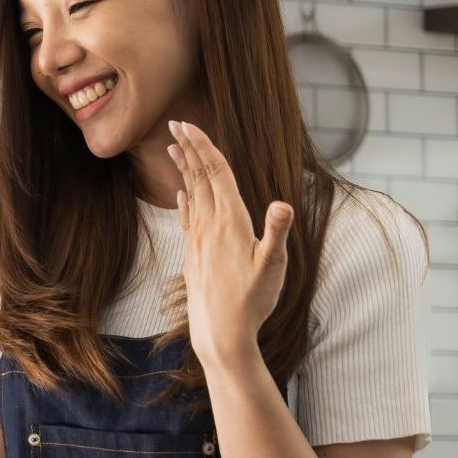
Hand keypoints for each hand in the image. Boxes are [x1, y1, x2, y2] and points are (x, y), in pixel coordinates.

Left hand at [167, 120, 293, 368]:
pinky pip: (188, 219)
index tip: (188, 124)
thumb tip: (284, 204)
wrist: (220, 334)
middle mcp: (210, 226)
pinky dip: (184, 201)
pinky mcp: (195, 255)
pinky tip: (181, 195)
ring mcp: (199, 241)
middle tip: (175, 123)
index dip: (204, 147)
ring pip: (191, 195)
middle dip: (189, 148)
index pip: (216, 175)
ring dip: (184, 169)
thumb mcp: (273, 267)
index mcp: (230, 222)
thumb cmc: (251, 302)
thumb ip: (277, 233)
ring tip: (174, 147)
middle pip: (199, 178)